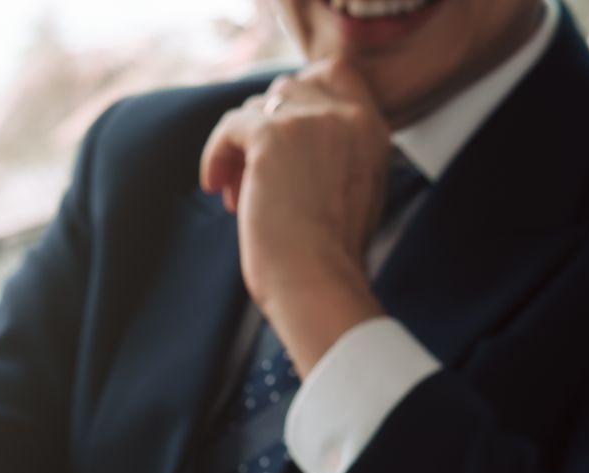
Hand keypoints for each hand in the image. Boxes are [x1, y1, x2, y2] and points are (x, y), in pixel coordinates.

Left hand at [199, 60, 392, 373]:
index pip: (334, 73)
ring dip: (241, 149)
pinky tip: (215, 187)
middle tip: (253, 179)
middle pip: (287, 89)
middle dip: (264, 130)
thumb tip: (285, 140)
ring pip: (256, 107)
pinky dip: (216, 155)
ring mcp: (310, 121)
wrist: (316, 283)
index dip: (298, 98)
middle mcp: (348, 116)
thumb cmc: (328, 258)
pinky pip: (230, 126)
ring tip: (238, 196)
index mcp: (373, 129)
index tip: (278, 139)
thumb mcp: (351, 193)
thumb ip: (334, 154)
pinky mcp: (272, 136)